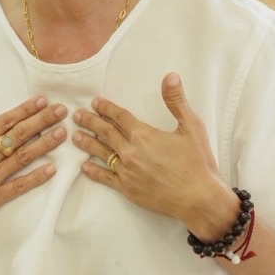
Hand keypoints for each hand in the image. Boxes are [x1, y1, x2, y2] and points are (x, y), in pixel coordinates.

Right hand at [0, 95, 68, 252]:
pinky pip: (19, 187)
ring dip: (44, 144)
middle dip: (42, 121)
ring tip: (62, 133)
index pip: (3, 122)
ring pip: (23, 157)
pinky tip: (52, 169)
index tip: (41, 101)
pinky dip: (36, 178)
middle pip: (19, 136)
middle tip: (61, 111)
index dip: (24, 110)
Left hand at [73, 74, 237, 236]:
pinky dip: (94, 171)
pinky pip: (106, 178)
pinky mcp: (128, 189)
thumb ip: (177, 101)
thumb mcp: (192, 127)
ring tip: (75, 136)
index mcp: (144, 135)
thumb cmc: (198, 162)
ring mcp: (127, 172)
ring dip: (87, 143)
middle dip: (90, 122)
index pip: (120, 117)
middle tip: (77, 116)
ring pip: (102, 153)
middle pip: (106, 133)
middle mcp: (131, 152)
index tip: (95, 102)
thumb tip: (171, 76)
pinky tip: (84, 166)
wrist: (199, 198)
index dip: (106, 108)